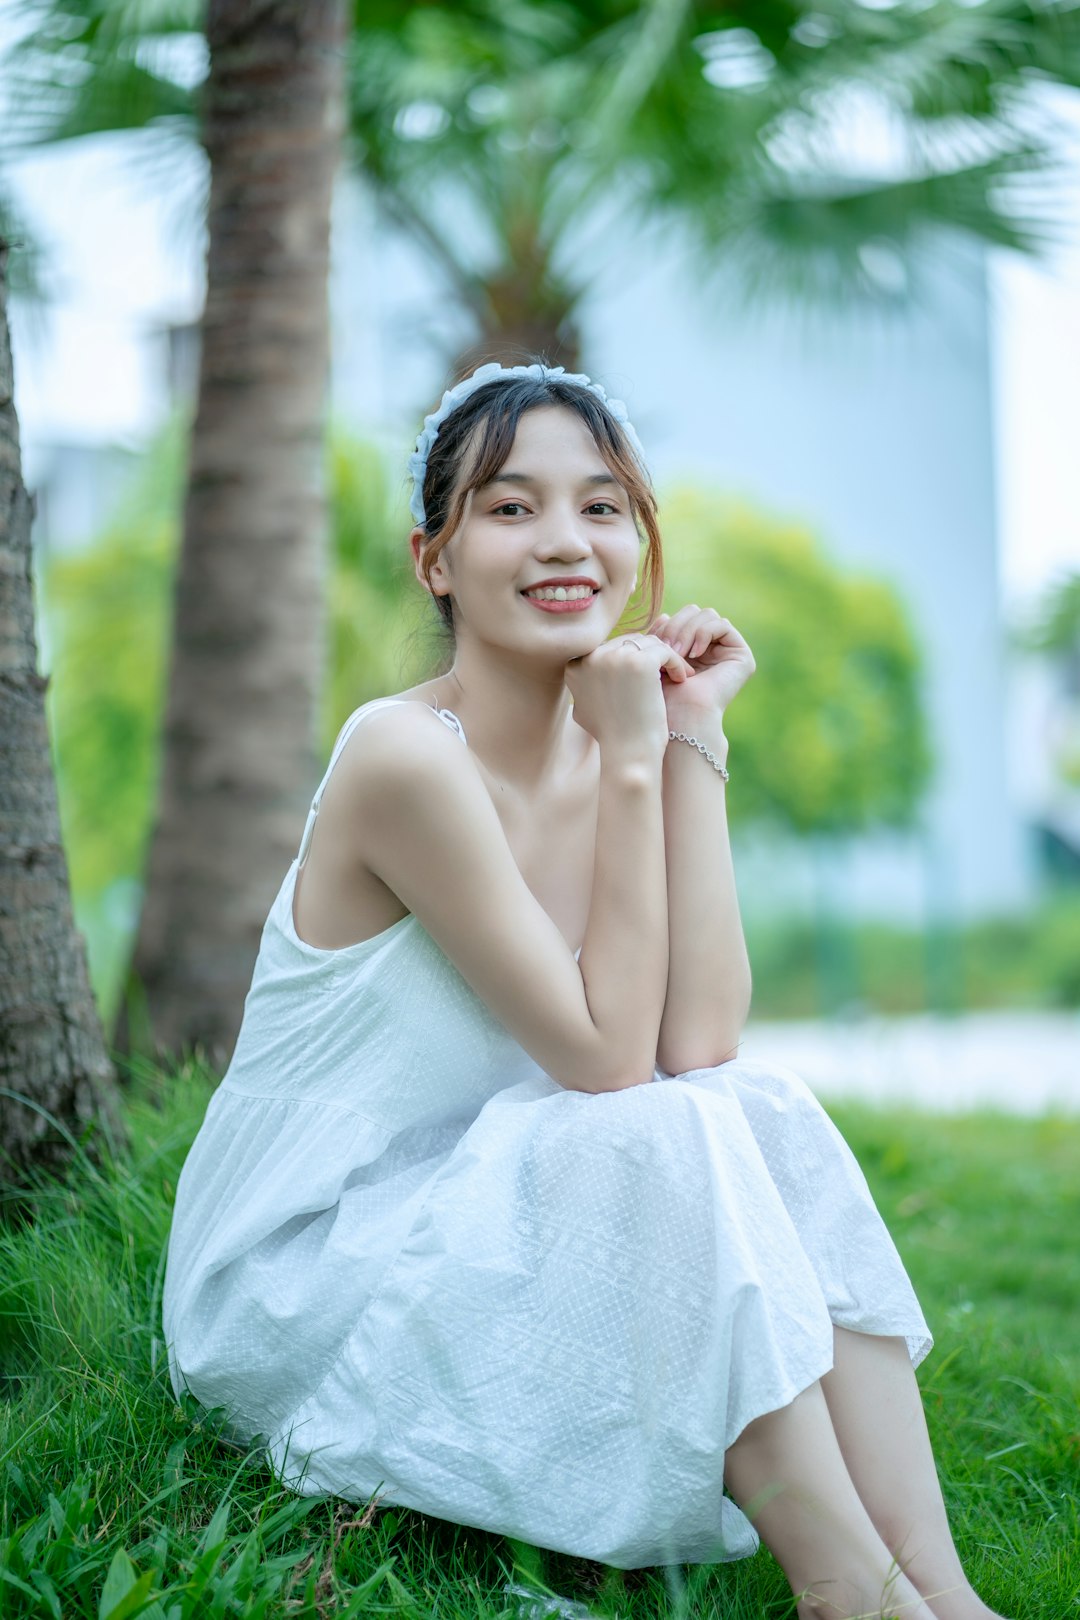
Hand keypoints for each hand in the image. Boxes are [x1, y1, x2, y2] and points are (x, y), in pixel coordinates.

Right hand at [566, 629, 694, 761]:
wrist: (628, 754)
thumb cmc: (612, 735)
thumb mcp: (587, 706)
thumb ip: (588, 680)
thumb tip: (594, 656)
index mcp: (575, 665)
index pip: (610, 648)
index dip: (631, 661)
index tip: (646, 679)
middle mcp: (591, 656)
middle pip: (628, 641)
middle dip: (649, 657)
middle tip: (666, 674)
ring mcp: (615, 657)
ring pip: (648, 643)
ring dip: (664, 658)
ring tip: (676, 676)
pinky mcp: (641, 662)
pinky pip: (664, 651)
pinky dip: (676, 663)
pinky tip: (682, 679)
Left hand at [645, 606, 755, 718]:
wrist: (679, 718)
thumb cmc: (663, 695)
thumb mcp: (658, 656)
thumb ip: (662, 634)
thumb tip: (664, 615)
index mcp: (694, 651)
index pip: (683, 616)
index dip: (667, 623)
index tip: (652, 639)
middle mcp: (714, 651)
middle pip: (696, 611)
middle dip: (677, 624)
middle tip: (666, 646)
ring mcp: (729, 653)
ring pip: (708, 615)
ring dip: (687, 630)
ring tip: (677, 653)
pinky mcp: (743, 657)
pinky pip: (722, 624)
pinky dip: (703, 633)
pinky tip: (693, 654)